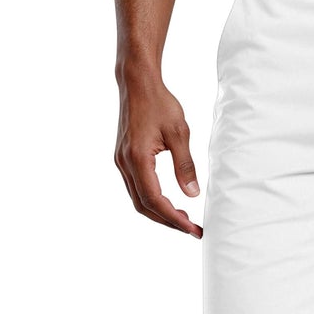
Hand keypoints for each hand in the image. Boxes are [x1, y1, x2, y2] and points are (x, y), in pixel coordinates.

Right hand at [114, 72, 203, 235]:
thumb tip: (192, 194)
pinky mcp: (124, 158)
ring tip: (183, 218)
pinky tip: (169, 200)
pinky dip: (152, 199)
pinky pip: (136, 187)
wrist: (137, 84)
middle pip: (143, 206)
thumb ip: (185, 164)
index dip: (174, 218)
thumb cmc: (160, 103)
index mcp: (137, 159)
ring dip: (159, 212)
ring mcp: (121, 162)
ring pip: (138, 199)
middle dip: (167, 221)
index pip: (155, 200)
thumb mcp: (179, 132)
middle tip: (192, 229)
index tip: (192, 229)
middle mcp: (125, 164)